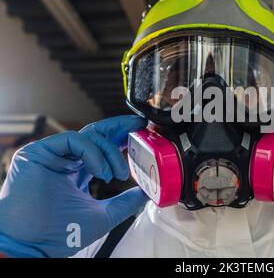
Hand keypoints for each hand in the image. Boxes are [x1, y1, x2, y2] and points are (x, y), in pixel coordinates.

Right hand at [0, 116, 148, 257]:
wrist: (30, 245)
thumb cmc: (60, 234)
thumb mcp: (103, 215)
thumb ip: (125, 202)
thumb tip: (146, 193)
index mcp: (77, 173)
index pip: (102, 148)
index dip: (121, 139)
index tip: (141, 133)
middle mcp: (65, 161)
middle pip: (96, 135)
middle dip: (119, 128)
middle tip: (139, 125)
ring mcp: (52, 155)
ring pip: (88, 137)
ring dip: (110, 152)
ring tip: (120, 174)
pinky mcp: (38, 152)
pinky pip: (73, 140)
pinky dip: (93, 153)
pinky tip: (102, 171)